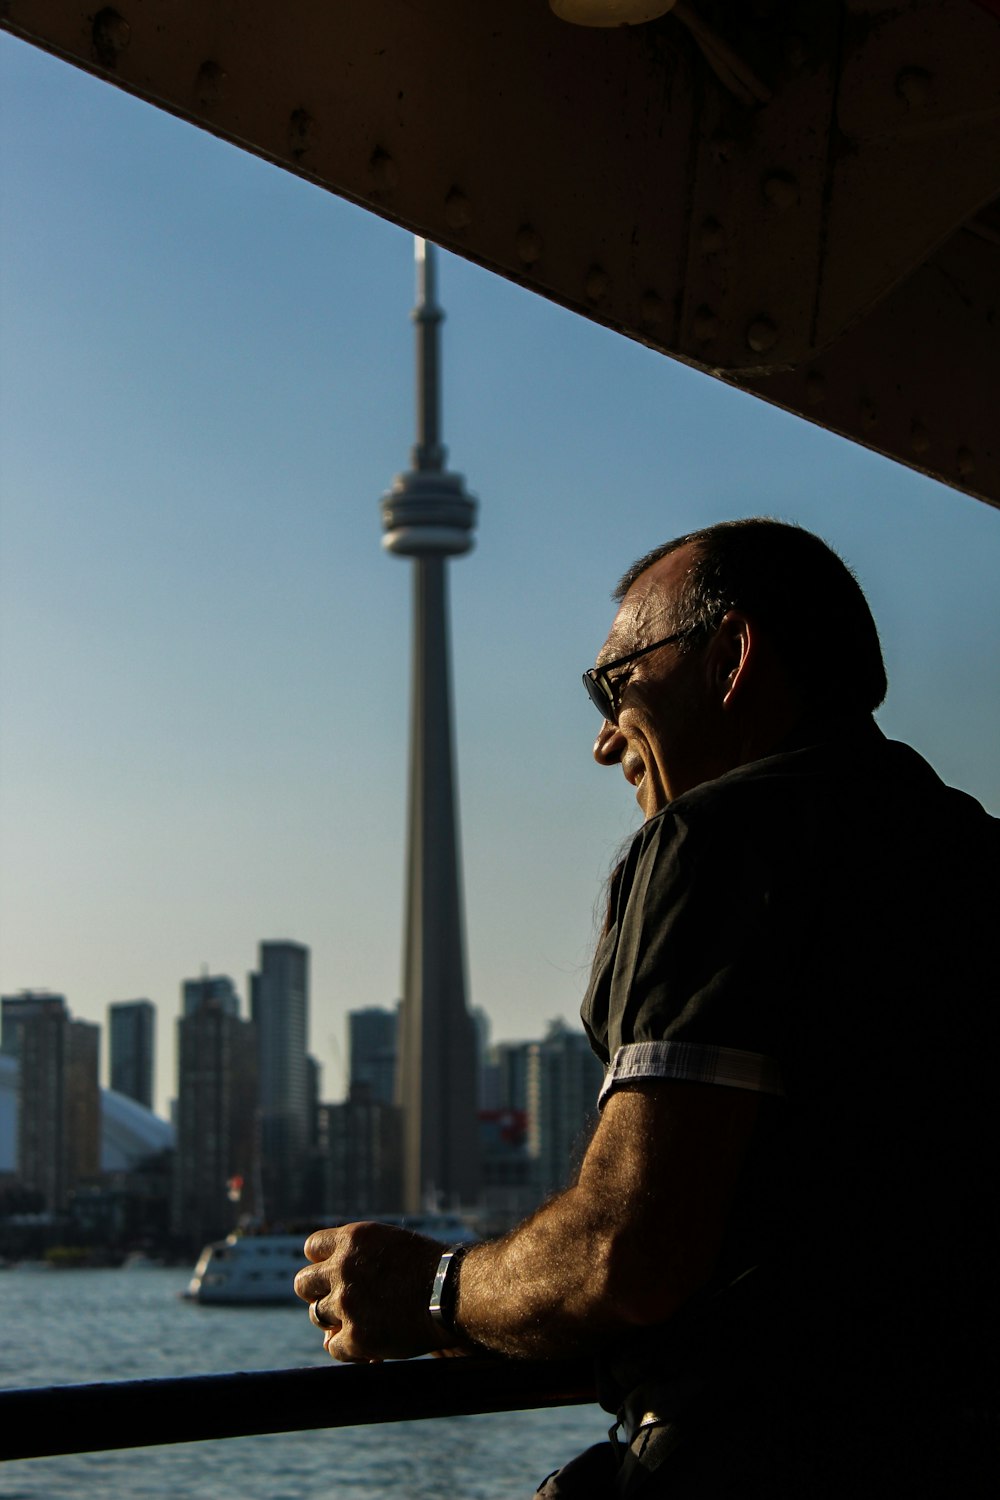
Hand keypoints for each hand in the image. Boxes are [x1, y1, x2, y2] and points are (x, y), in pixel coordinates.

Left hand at [293, 1221, 468, 1361]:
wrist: (453, 1294)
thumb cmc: (430, 1268)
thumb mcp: (391, 1246)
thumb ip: (357, 1263)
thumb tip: (327, 1301)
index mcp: (352, 1239)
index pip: (312, 1248)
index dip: (323, 1263)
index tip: (335, 1274)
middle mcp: (343, 1268)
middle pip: (303, 1284)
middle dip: (319, 1294)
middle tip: (340, 1303)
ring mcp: (346, 1303)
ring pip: (317, 1316)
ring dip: (335, 1321)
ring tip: (362, 1323)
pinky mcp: (355, 1336)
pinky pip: (333, 1347)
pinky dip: (349, 1350)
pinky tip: (370, 1349)